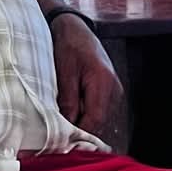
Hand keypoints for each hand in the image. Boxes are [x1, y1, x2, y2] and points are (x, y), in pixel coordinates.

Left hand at [50, 12, 127, 150]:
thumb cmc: (68, 46)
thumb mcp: (63, 73)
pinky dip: (84, 113)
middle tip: (57, 135)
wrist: (75, 28)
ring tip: (61, 121)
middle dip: (79, 129)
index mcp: (104, 83)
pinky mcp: (110, 91)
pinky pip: (98, 110)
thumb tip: (67, 127)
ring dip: (81, 122)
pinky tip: (70, 111)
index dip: (79, 134)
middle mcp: (114, 89)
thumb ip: (67, 101)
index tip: (62, 142)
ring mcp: (114, 91)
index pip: (95, 120)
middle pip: (98, 122)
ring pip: (98, 118)